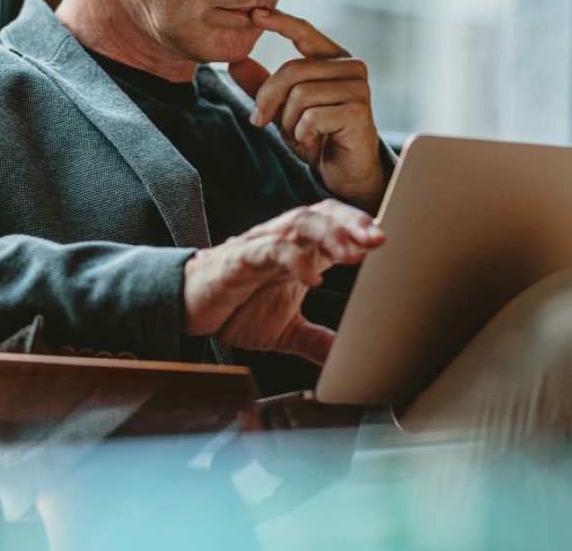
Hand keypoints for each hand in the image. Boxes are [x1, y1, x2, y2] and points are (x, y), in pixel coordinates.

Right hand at [182, 200, 383, 362]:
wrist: (189, 309)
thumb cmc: (236, 309)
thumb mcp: (286, 330)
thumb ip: (318, 341)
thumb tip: (349, 360)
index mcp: (298, 252)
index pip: (334, 225)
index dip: (360, 228)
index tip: (387, 242)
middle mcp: (282, 242)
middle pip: (321, 214)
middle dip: (352, 223)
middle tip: (378, 239)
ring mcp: (261, 246)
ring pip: (298, 223)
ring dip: (329, 234)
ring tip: (353, 253)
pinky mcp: (239, 259)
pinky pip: (268, 250)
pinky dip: (292, 259)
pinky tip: (311, 276)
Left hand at [229, 8, 384, 213]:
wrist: (344, 172)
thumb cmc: (317, 136)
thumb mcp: (282, 109)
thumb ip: (262, 86)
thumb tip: (235, 62)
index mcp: (332, 59)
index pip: (304, 31)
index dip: (280, 21)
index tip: (254, 14)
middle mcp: (350, 67)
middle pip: (292, 70)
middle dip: (268, 99)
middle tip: (260, 121)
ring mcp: (357, 88)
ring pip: (300, 95)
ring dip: (289, 122)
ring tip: (301, 134)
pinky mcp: (358, 111)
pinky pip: (312, 117)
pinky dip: (303, 134)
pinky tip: (315, 141)